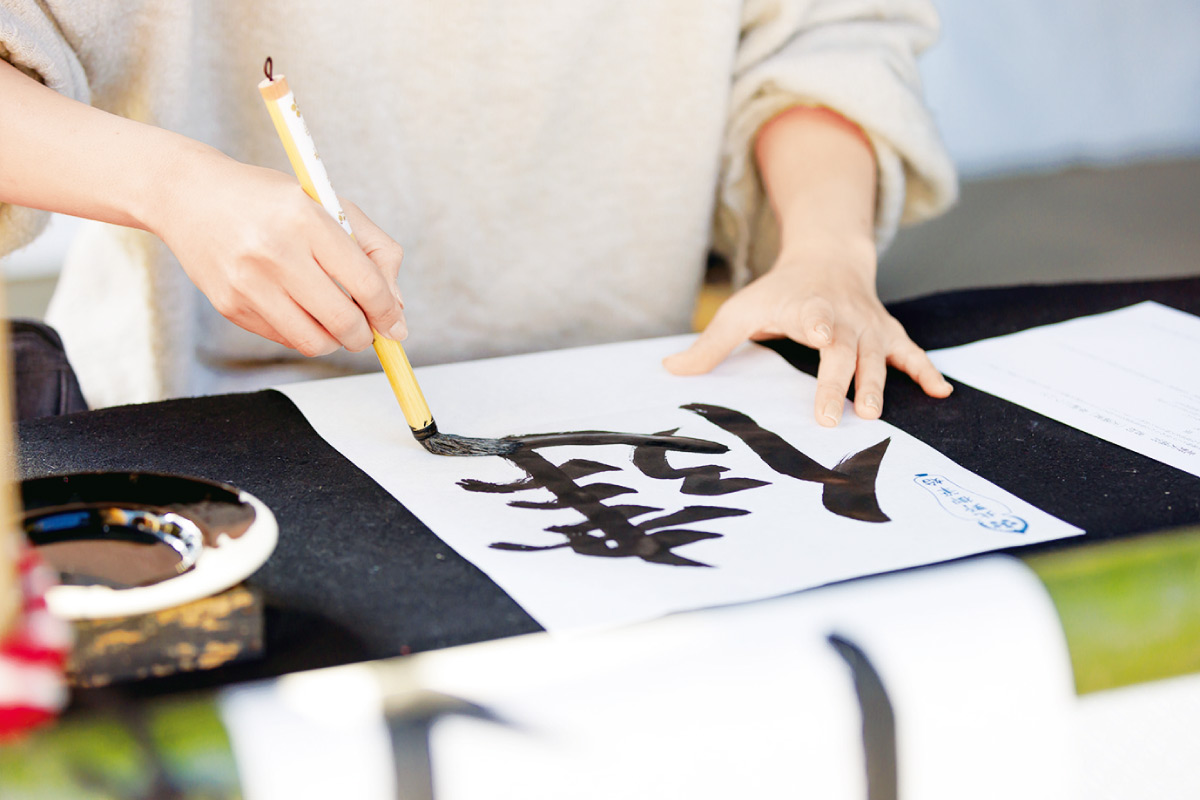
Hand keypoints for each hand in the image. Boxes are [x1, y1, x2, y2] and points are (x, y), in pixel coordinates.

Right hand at [152, 150, 406, 355]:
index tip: (393, 322)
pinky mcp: (230, 306)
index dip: (388, 312)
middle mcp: (276, 252)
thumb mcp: (330, 205)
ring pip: (315, 341)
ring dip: (336, 340)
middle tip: (367, 329)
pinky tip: (300, 309)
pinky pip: (285, 339)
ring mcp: (249, 283)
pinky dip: (304, 333)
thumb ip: (374, 251)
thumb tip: (396, 309)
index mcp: (306, 220)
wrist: (189, 195)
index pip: (366, 284)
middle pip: (343, 322)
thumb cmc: (271, 201)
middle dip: (365, 334)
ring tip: (336, 321)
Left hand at [663, 239, 951, 425]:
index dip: (819, 324)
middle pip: (846, 351)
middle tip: (838, 415)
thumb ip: (709, 344)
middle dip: (843, 382)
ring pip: (877, 358)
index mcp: (808, 309)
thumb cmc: (781, 291)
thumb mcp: (741, 310)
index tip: (821, 334)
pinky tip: (942, 393)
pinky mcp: (886, 335)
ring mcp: (869, 328)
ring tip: (874, 415)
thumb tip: (668, 369)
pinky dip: (926, 371)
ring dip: (880, 385)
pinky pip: (910, 354)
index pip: (814, 317)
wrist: (829, 257)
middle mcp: (843, 319)